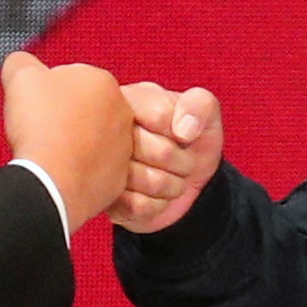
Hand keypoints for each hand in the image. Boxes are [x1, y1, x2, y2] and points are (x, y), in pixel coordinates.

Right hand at [1, 50, 132, 231]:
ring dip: (75, 142)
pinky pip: (97, 168)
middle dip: (67, 115)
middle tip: (44, 127)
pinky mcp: (119, 176)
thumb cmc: (42, 130)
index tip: (38, 104)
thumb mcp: (20, 77)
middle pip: (87, 108)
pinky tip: (62, 169)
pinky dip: (81, 169)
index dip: (50, 91)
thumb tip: (20, 62)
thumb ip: (22, 62)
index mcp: (102, 81)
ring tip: (52, 150)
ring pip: (94, 138)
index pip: (73, 78)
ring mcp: (124, 146)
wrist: (51, 182)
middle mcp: (121, 111)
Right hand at [110, 82, 224, 233]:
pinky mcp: (105, 200)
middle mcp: (106, 130)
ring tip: (169, 177)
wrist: (185, 180)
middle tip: (181, 161)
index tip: (180, 134)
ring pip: (147, 181)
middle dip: (181, 161)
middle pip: (157, 151)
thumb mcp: (205, 114)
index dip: (180, 131)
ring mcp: (101, 167)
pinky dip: (157, 205)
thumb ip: (200, 104)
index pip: (159, 115)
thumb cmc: (188, 139)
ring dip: (171, 185)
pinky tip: (154, 195)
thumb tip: (183, 130)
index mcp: (128, 101)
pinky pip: (137, 206)